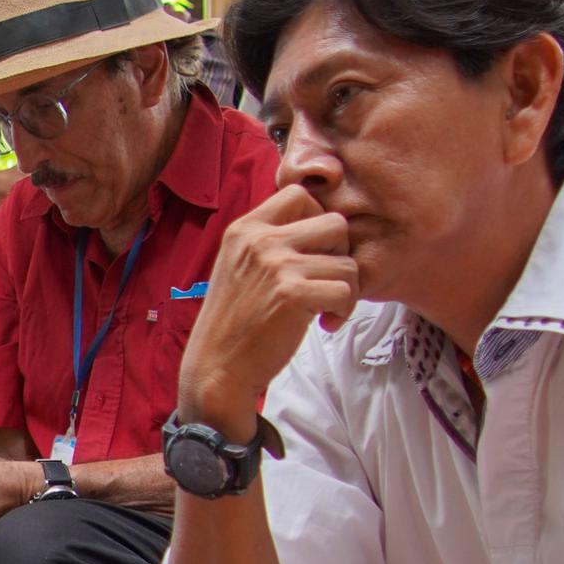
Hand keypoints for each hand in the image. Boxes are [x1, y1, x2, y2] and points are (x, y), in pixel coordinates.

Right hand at [181, 183, 348, 433]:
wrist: (217, 368)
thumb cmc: (233, 323)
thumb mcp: (239, 266)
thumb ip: (269, 242)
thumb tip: (316, 225)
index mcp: (245, 228)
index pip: (299, 195)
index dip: (319, 220)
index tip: (314, 252)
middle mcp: (260, 240)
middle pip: (335, 222)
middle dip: (342, 253)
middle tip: (328, 280)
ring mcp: (276, 265)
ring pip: (347, 261)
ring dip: (346, 289)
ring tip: (325, 309)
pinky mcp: (293, 294)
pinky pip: (345, 290)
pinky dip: (343, 310)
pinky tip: (324, 324)